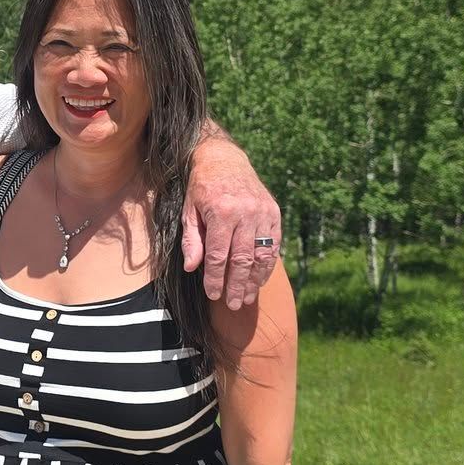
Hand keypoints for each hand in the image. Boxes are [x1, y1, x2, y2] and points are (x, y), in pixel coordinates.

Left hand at [181, 134, 281, 308]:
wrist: (224, 160)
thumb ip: (192, 240)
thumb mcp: (189, 211)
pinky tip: (259, 279)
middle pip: (242, 259)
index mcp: (221, 212)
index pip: (218, 255)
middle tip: (234, 304)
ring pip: (261, 255)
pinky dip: (267, 265)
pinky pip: (273, 245)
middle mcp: (245, 213)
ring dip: (255, 280)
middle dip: (237, 285)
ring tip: (248, 297)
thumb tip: (192, 268)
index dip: (215, 278)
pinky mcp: (274, 213)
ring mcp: (263, 213)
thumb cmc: (201, 188)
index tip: (213, 295)